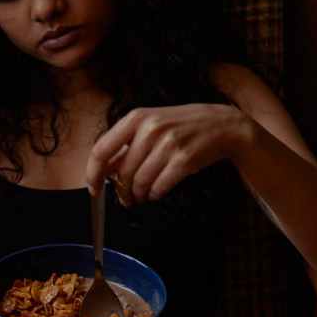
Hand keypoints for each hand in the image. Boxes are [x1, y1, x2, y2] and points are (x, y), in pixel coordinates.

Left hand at [85, 103, 248, 202]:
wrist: (222, 125)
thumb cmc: (183, 125)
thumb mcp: (152, 124)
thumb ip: (127, 143)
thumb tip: (105, 171)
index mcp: (137, 117)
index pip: (102, 149)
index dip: (93, 173)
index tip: (94, 187)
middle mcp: (150, 129)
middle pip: (122, 173)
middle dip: (121, 191)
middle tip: (126, 198)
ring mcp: (168, 144)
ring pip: (139, 182)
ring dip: (138, 195)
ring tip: (143, 194)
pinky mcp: (184, 160)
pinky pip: (158, 187)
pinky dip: (154, 194)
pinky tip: (157, 191)